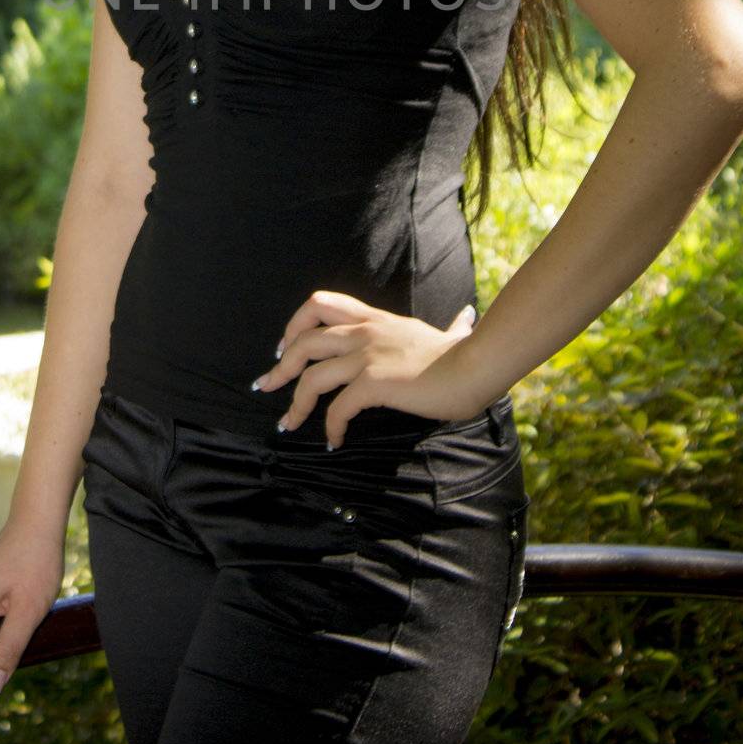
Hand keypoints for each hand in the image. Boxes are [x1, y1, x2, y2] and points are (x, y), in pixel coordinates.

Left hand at [251, 290, 483, 446]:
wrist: (475, 366)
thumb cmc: (464, 354)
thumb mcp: (445, 332)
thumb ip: (447, 326)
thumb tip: (466, 318)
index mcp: (374, 318)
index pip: (320, 303)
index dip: (295, 324)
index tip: (284, 347)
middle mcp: (364, 331)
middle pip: (303, 338)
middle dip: (280, 365)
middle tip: (267, 386)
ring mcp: (367, 355)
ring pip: (310, 374)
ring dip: (294, 402)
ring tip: (289, 423)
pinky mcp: (375, 382)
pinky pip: (337, 406)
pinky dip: (330, 426)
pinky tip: (335, 440)